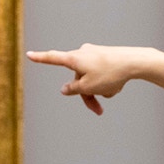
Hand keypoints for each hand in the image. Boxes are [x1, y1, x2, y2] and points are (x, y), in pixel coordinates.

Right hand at [26, 44, 153, 114]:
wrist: (135, 62)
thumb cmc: (110, 73)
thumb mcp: (88, 87)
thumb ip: (73, 89)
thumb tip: (64, 88)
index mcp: (74, 58)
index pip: (53, 58)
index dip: (40, 58)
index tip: (29, 54)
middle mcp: (83, 53)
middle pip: (78, 79)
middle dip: (87, 94)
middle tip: (98, 110)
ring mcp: (95, 54)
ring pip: (92, 79)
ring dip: (99, 90)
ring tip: (113, 90)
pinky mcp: (107, 57)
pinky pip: (102, 75)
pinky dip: (108, 83)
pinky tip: (119, 85)